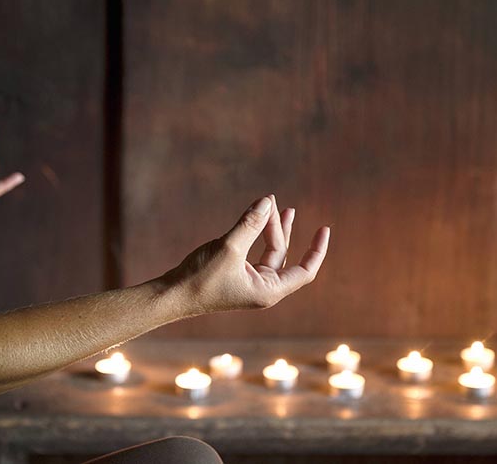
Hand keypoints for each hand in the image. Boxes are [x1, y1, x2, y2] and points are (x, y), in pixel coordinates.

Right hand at [165, 195, 329, 314]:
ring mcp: (250, 283)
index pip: (305, 271)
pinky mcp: (237, 275)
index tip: (324, 229)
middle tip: (276, 204)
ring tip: (272, 205)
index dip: (317, 250)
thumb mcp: (230, 247)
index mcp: (269, 290)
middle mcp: (263, 289)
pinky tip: (255, 218)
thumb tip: (268, 201)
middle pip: (282, 254)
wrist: (172, 295)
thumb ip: (251, 223)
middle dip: (281, 228)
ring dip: (270, 229)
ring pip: (268, 252)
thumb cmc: (201, 278)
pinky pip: (254, 253)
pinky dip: (255, 235)